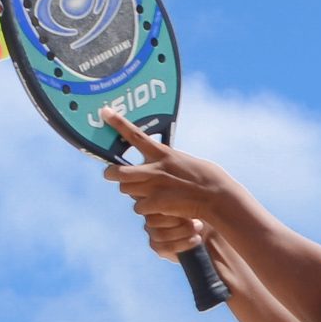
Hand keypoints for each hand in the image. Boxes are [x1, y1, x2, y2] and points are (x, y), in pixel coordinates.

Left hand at [98, 109, 242, 237]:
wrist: (216, 195)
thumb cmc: (202, 178)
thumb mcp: (181, 161)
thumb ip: (163, 162)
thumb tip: (151, 164)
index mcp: (162, 153)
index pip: (135, 135)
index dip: (118, 123)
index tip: (105, 112)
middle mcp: (154, 167)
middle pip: (119, 170)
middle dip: (112, 173)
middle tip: (111, 174)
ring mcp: (154, 185)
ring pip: (125, 189)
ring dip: (132, 192)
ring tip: (145, 194)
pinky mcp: (155, 202)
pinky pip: (138, 208)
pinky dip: (146, 210)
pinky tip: (158, 208)